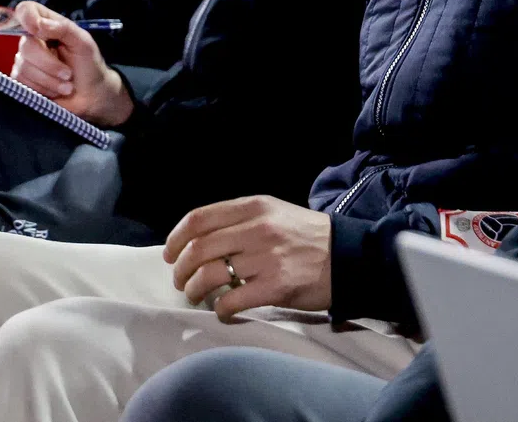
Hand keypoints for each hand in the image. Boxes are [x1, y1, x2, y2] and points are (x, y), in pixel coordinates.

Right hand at [9, 1, 133, 126]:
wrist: (91, 95)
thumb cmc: (88, 65)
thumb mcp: (83, 42)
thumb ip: (63, 28)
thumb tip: (38, 23)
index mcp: (47, 25)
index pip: (26, 10)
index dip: (27, 17)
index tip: (38, 30)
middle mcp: (33, 41)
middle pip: (26, 45)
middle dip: (50, 64)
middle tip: (68, 74)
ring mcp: (26, 61)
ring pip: (24, 68)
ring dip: (50, 80)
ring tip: (66, 85)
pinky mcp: (22, 81)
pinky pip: (22, 83)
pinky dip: (43, 89)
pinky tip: (55, 91)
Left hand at [165, 196, 331, 320]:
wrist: (348, 257)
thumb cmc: (307, 236)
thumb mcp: (274, 212)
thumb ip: (240, 219)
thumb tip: (198, 239)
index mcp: (254, 207)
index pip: (198, 219)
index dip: (175, 239)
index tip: (169, 254)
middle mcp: (258, 229)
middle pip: (197, 249)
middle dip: (180, 270)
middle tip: (181, 282)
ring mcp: (266, 258)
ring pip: (208, 276)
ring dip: (194, 291)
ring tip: (197, 296)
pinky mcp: (276, 286)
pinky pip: (230, 300)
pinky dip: (219, 309)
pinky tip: (223, 311)